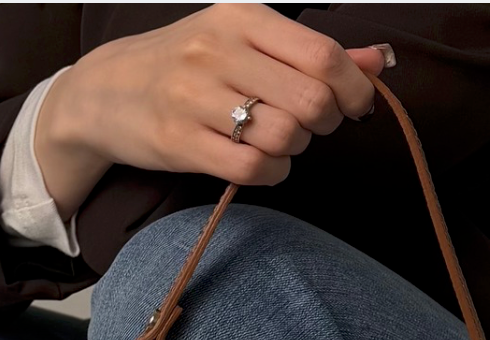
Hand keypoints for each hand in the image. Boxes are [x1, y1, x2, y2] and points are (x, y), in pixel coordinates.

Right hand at [35, 4, 393, 219]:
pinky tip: (262, 161)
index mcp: (242, 18)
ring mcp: (196, 98)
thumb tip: (381, 62)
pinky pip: (254, 169)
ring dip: (296, 149)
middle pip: (312, 101)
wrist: (108, 91)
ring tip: (278, 140)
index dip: (354, 89)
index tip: (354, 105)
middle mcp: (218, 52)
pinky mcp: (181, 143)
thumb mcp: (248, 43)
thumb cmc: (189, 66)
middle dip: (325, 122)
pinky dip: (272, 172)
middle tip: (310, 125)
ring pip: (285, 137)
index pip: (323, 56)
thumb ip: (314, 53)